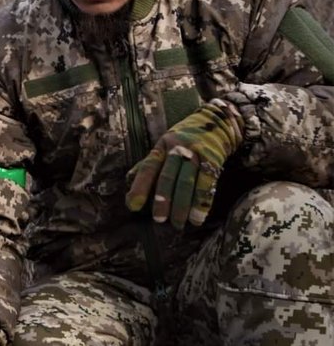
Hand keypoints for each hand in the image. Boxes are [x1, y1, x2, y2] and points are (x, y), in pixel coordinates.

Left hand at [125, 99, 243, 229]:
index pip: (148, 167)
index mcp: (162, 146)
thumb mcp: (165, 146)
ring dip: (182, 205)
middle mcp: (178, 148)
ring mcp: (197, 153)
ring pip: (187, 181)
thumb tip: (128, 181)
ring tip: (178, 224)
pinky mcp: (214, 158)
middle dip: (162, 199)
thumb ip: (149, 164)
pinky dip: (202, 201)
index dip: (139, 186)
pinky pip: (207, 182)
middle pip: (167, 175)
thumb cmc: (186, 140)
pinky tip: (198, 217)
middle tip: (159, 220)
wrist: (218, 121)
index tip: (132, 205)